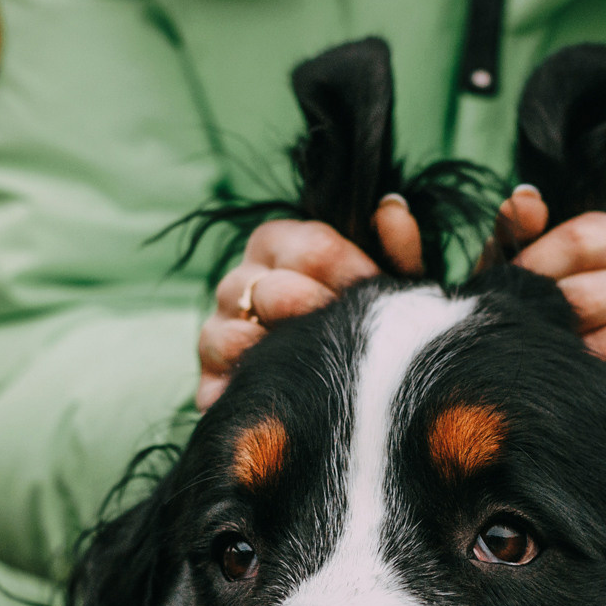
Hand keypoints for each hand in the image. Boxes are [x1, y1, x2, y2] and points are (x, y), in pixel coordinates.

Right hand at [196, 198, 422, 410]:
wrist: (338, 398)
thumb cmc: (360, 331)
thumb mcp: (386, 290)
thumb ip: (395, 250)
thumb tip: (391, 207)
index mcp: (280, 246)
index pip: (315, 246)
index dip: (353, 275)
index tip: (378, 298)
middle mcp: (241, 280)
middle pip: (276, 290)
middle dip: (320, 317)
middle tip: (350, 337)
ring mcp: (219, 326)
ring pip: (239, 330)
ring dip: (285, 350)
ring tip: (318, 363)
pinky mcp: (209, 375)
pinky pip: (220, 373)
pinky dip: (251, 382)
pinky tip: (283, 395)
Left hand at [500, 187, 605, 412]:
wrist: (572, 382)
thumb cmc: (549, 312)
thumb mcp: (528, 270)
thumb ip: (521, 232)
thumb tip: (524, 199)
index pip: (587, 239)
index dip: (538, 264)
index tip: (509, 285)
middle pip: (599, 294)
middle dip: (551, 318)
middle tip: (521, 333)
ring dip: (574, 360)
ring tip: (547, 364)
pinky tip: (583, 392)